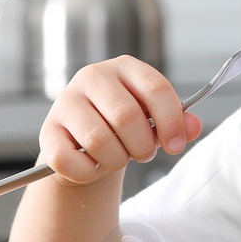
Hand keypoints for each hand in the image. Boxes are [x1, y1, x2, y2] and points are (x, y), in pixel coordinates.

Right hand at [38, 56, 202, 185]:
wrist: (84, 145)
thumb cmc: (124, 129)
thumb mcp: (153, 121)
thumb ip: (177, 123)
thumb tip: (193, 126)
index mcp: (125, 68)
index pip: (156, 88)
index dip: (171, 121)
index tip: (175, 146)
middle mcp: (93, 77)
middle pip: (127, 116)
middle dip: (142, 146)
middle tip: (143, 154)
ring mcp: (66, 102)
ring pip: (98, 140)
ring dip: (116, 160)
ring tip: (117, 158)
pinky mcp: (48, 131)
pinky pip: (70, 161)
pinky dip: (87, 173)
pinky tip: (91, 166)